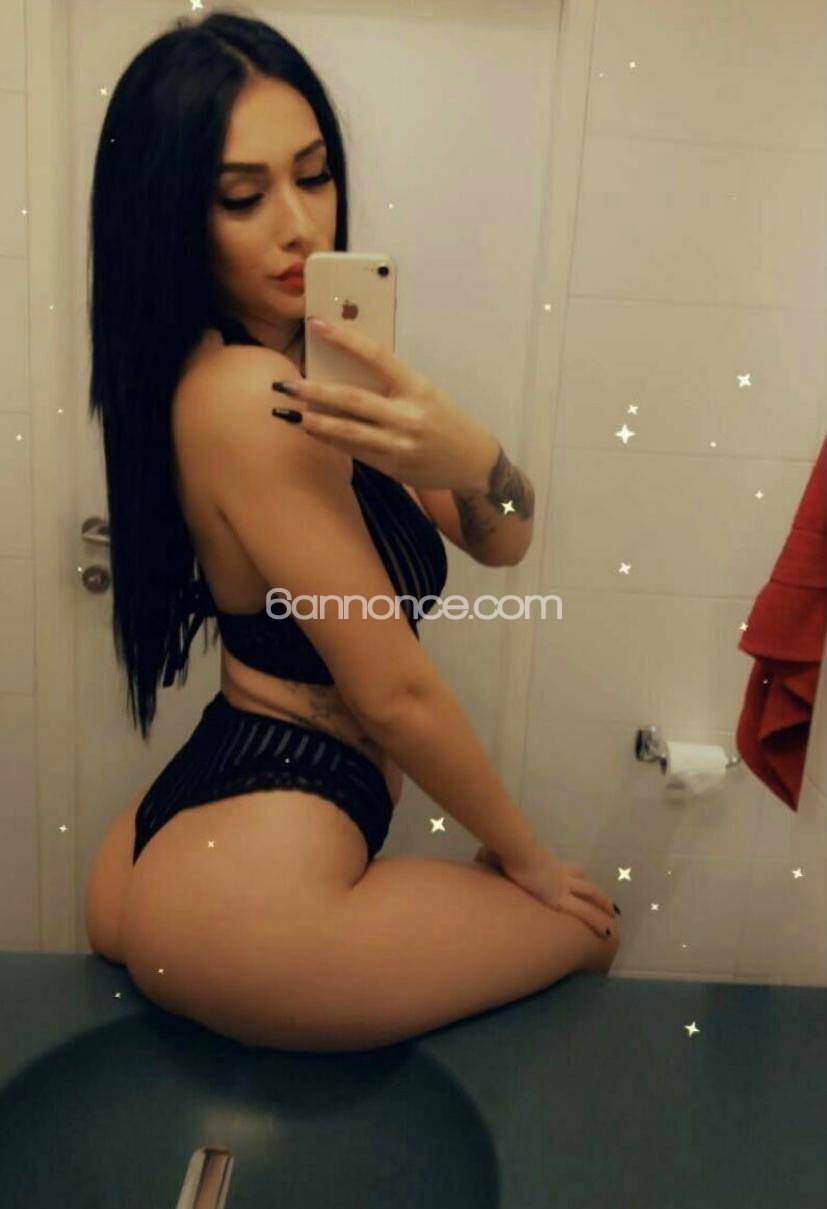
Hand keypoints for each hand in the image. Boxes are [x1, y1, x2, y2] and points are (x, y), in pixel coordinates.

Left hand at [282, 317, 496, 491]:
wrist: (472, 461)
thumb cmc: (443, 419)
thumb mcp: (424, 392)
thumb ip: (390, 383)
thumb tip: (343, 370)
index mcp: (417, 387)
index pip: (377, 356)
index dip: (345, 339)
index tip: (318, 325)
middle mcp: (408, 416)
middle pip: (353, 400)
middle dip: (316, 392)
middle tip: (287, 385)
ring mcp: (399, 444)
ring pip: (349, 431)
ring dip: (315, 421)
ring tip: (289, 414)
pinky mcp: (392, 465)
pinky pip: (354, 451)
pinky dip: (329, 439)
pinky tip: (310, 430)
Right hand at [476, 844, 616, 940]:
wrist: (514, 851)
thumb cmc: (505, 851)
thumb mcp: (499, 853)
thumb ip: (491, 857)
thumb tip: (478, 858)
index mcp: (548, 864)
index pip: (569, 870)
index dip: (578, 876)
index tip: (585, 881)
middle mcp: (560, 874)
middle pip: (584, 883)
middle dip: (597, 893)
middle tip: (609, 903)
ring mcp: (563, 886)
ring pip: (590, 896)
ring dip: (603, 905)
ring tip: (613, 916)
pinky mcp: (561, 899)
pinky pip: (585, 913)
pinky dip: (598, 922)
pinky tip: (608, 932)